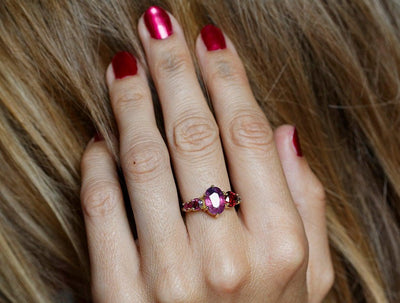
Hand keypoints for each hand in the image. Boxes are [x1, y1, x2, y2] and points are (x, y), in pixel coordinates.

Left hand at [80, 6, 332, 302]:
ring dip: (129, 103)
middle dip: (173, 69)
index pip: (249, 136)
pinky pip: (103, 208)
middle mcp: (227, 258)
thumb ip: (306, 205)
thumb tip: (286, 136)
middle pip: (194, 135)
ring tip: (123, 64)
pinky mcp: (119, 292)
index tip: (210, 39)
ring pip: (143, 161)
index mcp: (281, 247)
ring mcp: (169, 276)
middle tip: (157, 26)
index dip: (227, 78)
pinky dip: (97, 164)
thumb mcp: (308, 281)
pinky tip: (100, 135)